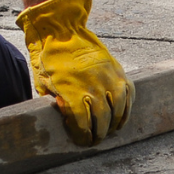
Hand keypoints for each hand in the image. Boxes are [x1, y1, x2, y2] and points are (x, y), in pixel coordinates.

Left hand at [15, 0, 132, 144]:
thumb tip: (68, 121)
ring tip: (110, 131)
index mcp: (72, 92)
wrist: (63, 31)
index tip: (82, 142)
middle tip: (96, 141)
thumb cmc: (50, 60)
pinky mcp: (117, 70)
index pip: (83, 124)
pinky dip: (127, 108)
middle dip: (100, 134)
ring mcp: (108, 78)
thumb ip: (57, 105)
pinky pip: (128, 94)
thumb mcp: (44, 86)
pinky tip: (121, 117)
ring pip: (118, 109)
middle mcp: (93, 86)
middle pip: (102, 119)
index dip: (83, 136)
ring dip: (115, 124)